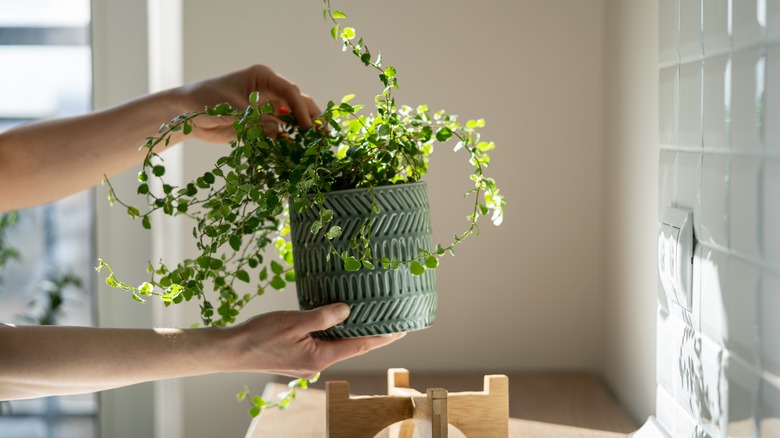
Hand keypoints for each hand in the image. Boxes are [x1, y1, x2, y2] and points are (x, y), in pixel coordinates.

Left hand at [177, 64, 321, 142]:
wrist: (186, 115)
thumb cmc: (204, 101)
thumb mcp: (229, 109)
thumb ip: (254, 120)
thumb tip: (280, 131)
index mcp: (262, 78)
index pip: (290, 91)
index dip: (301, 108)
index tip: (307, 126)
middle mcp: (268, 90)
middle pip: (297, 102)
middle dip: (311, 117)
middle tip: (323, 134)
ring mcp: (266, 107)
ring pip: (292, 117)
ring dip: (303, 130)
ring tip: (316, 144)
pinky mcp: (261, 123)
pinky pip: (280, 131)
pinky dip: (289, 140)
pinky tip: (298, 151)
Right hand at [228, 303, 404, 378]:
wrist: (232, 351)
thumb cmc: (261, 335)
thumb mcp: (295, 321)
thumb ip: (324, 316)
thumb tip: (347, 310)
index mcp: (320, 357)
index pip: (360, 345)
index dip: (382, 337)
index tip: (402, 330)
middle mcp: (317, 364)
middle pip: (351, 347)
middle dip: (370, 334)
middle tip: (391, 321)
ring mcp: (307, 364)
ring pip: (336, 346)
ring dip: (350, 333)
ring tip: (368, 318)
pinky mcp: (297, 359)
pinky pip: (322, 345)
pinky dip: (332, 334)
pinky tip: (335, 322)